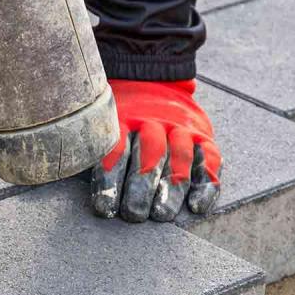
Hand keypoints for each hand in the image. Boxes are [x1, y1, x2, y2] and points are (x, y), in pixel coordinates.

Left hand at [91, 79, 221, 221]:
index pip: (116, 150)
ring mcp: (180, 127)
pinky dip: (206, 184)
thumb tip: (84, 186)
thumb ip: (97, 149)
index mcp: (123, 119)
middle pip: (150, 154)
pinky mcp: (203, 135)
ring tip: (162, 214)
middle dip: (141, 188)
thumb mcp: (105, 123)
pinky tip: (197, 206)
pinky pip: (209, 158)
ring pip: (179, 156)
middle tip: (134, 214)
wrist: (155, 80)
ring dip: (172, 187)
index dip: (110, 180)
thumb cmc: (122, 117)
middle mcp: (154, 122)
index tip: (104, 208)